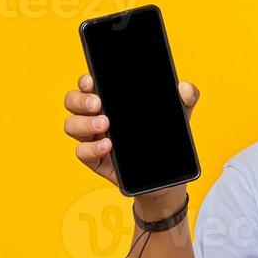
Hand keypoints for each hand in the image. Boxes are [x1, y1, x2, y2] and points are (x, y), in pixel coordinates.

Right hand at [63, 73, 199, 193]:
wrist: (167, 177)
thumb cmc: (166, 139)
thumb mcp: (180, 116)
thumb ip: (186, 98)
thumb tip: (185, 89)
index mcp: (112, 100)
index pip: (89, 84)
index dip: (85, 80)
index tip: (92, 80)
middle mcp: (97, 116)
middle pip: (72, 101)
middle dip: (80, 100)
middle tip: (98, 104)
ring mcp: (94, 138)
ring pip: (71, 125)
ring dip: (83, 123)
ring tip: (105, 124)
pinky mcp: (96, 160)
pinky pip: (81, 152)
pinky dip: (91, 148)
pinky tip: (108, 145)